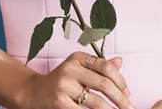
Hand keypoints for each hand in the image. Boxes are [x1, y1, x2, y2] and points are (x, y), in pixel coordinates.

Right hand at [18, 52, 133, 108]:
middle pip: (103, 83)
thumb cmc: (61, 81)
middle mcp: (70, 69)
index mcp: (78, 58)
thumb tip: (120, 62)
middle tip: (129, 107)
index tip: (128, 93)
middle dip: (120, 98)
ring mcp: (63, 86)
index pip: (106, 67)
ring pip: (95, 101)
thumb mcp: (79, 69)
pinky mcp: (59, 102)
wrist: (32, 93)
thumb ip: (99, 67)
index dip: (120, 81)